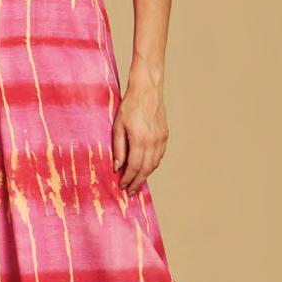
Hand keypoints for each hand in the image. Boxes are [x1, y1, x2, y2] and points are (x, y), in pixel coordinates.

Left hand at [111, 77, 168, 193]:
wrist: (147, 90)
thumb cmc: (129, 106)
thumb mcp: (117, 126)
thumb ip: (118, 148)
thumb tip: (117, 166)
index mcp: (140, 140)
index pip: (134, 167)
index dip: (128, 179)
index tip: (122, 186)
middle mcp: (153, 141)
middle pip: (146, 169)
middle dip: (137, 182)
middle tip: (130, 191)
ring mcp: (161, 139)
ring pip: (154, 164)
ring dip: (145, 175)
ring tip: (136, 182)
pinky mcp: (165, 135)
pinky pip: (159, 155)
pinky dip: (152, 165)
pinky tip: (145, 168)